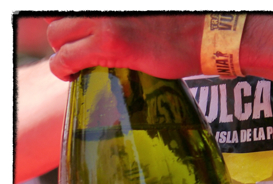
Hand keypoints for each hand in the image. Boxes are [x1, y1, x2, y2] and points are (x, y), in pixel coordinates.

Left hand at [47, 16, 203, 80]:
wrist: (204, 35)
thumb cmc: (178, 26)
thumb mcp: (139, 13)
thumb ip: (117, 20)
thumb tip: (104, 32)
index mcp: (107, 1)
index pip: (68, 11)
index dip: (67, 26)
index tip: (75, 39)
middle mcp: (101, 6)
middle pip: (56, 20)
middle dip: (61, 41)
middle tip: (74, 55)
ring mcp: (104, 20)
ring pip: (57, 38)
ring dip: (61, 56)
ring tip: (73, 68)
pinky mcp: (111, 45)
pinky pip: (68, 58)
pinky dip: (64, 69)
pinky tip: (72, 76)